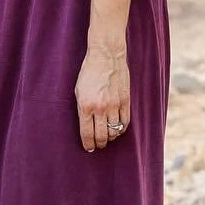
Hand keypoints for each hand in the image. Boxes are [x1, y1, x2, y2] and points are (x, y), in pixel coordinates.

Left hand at [75, 38, 129, 152]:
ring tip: (107, 137)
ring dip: (110, 137)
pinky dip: (121, 129)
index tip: (89, 148)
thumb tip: (86, 127)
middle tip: (98, 145)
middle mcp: (100, 108)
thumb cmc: (88, 73)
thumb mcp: (78, 91)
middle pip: (101, 136)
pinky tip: (117, 128)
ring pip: (114, 131)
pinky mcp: (126, 101)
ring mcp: (114, 105)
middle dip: (99, 144)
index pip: (87, 134)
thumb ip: (82, 109)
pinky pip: (125, 123)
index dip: (88, 144)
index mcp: (86, 106)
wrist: (106, 56)